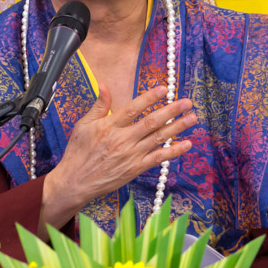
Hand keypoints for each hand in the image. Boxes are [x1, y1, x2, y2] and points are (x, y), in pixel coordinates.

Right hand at [40, 84, 196, 228]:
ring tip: (192, 118)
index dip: (149, 98)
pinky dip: (173, 151)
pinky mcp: (135, 169)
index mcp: (109, 126)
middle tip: (187, 102)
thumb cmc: (78, 152)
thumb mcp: (83, 125)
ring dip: (177, 127)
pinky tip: (186, 144)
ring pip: (158, 139)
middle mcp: (122, 140)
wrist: (75, 182)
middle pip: (151, 122)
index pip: (133, 108)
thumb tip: (104, 86)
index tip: (164, 89)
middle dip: (171, 111)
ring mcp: (131, 155)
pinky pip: (158, 158)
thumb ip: (99, 106)